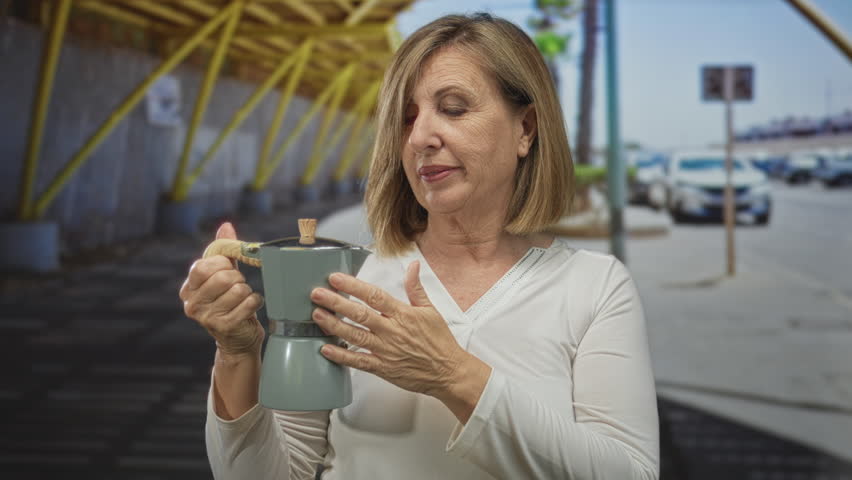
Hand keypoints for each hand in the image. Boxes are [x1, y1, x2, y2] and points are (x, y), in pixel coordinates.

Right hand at [179, 222, 264, 355]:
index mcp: (188, 288)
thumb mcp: (224, 275)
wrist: (237, 338)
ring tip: (243, 298)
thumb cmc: (230, 302)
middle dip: (238, 278)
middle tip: (239, 286)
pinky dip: (255, 301)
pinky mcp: (225, 327)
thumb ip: (223, 251)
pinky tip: (251, 306)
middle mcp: (192, 304)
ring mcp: (207, 318)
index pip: (204, 265)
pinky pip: (248, 303)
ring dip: (247, 291)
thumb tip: (226, 226)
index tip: (228, 270)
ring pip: (238, 289)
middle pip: (223, 277)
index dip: (222, 264)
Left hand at [309, 261, 485, 400]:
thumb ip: (416, 288)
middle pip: (360, 314)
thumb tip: (412, 266)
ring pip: (355, 336)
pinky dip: (342, 356)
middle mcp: (392, 331)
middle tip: (317, 294)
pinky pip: (359, 361)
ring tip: (317, 315)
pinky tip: (326, 349)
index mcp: (404, 314)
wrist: (448, 372)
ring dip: (334, 325)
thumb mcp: (431, 310)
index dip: (354, 286)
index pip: (375, 296)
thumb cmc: (440, 342)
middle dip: (336, 303)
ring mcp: (386, 351)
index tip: (336, 278)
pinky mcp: (383, 368)